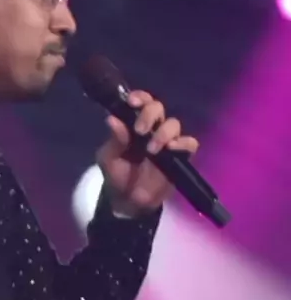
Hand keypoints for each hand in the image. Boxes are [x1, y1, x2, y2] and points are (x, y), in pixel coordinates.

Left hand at [96, 90, 198, 217]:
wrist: (128, 202)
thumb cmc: (117, 175)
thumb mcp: (108, 159)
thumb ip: (114, 140)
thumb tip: (112, 119)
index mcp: (133, 124)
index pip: (140, 102)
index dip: (139, 97)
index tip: (132, 102)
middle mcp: (152, 128)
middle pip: (158, 108)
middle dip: (149, 114)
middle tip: (139, 130)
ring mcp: (167, 142)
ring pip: (173, 124)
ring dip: (163, 132)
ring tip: (151, 149)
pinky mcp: (180, 157)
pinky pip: (190, 144)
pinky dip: (183, 143)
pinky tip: (171, 149)